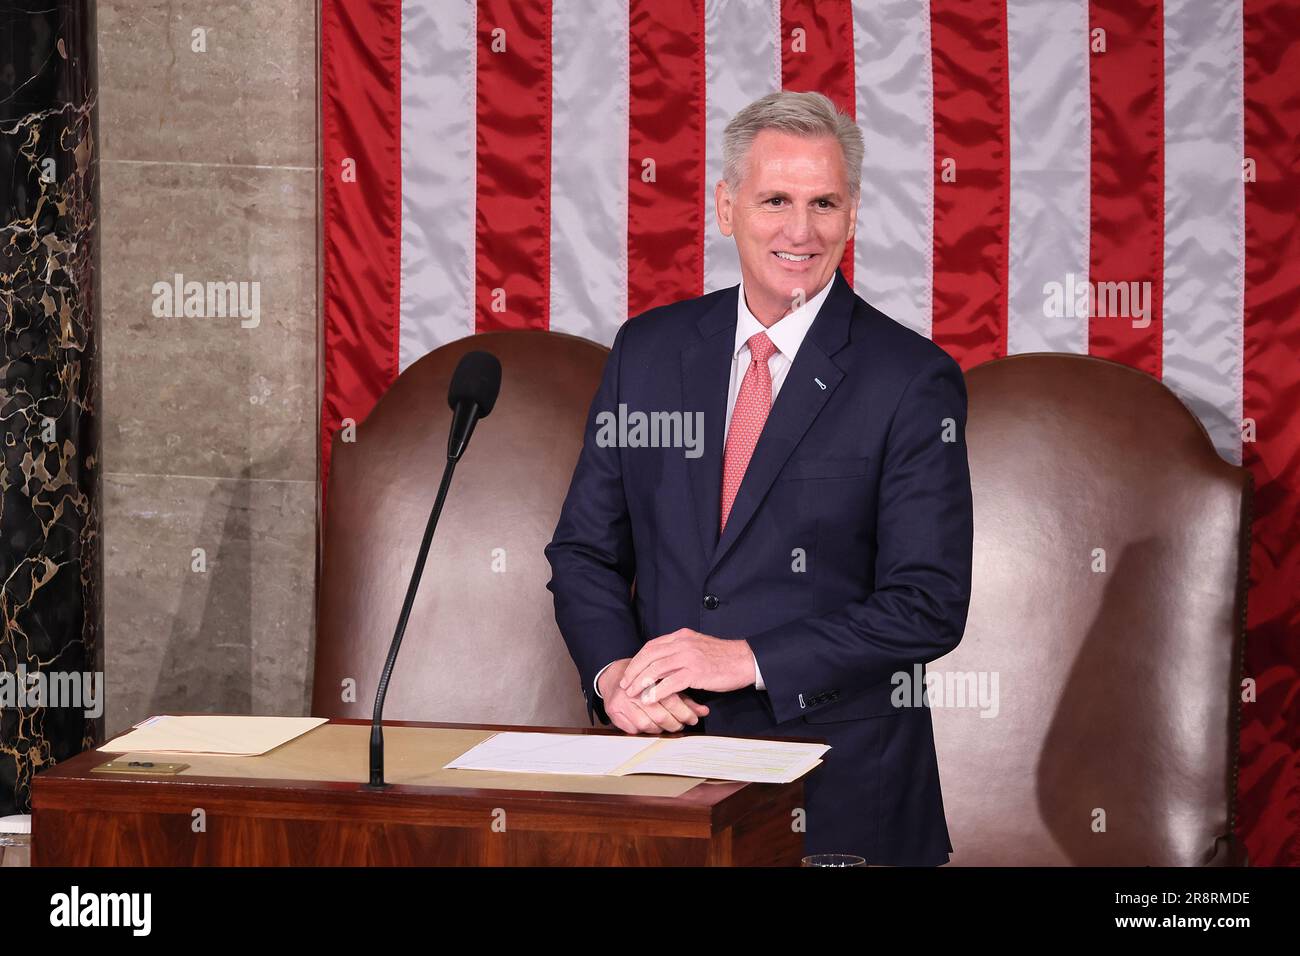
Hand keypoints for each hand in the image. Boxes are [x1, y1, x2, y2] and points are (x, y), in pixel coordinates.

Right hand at [598, 658, 708, 734]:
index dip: (684, 712)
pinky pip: (633, 729)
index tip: (693, 719)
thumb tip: (704, 712)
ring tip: (668, 725)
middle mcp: (635, 689)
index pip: (670, 699)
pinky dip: (644, 731)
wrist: (615, 676)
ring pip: (646, 724)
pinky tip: (652, 726)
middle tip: (682, 725)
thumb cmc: (646, 681)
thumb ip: (685, 698)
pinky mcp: (613, 711)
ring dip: (660, 729)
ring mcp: (622, 701)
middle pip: (659, 715)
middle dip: (674, 724)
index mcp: (650, 678)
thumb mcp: (666, 684)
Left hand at [619, 629, 754, 704]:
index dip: (638, 659)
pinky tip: (650, 699)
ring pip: (656, 669)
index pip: (651, 646)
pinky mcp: (696, 672)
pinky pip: (670, 682)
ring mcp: (689, 657)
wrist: (745, 660)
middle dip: (633, 671)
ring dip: (641, 682)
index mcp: (681, 636)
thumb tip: (663, 662)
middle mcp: (682, 643)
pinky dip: (656, 691)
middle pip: (649, 656)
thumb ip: (680, 651)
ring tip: (633, 693)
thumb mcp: (698, 647)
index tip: (629, 671)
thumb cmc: (723, 657)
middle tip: (625, 685)